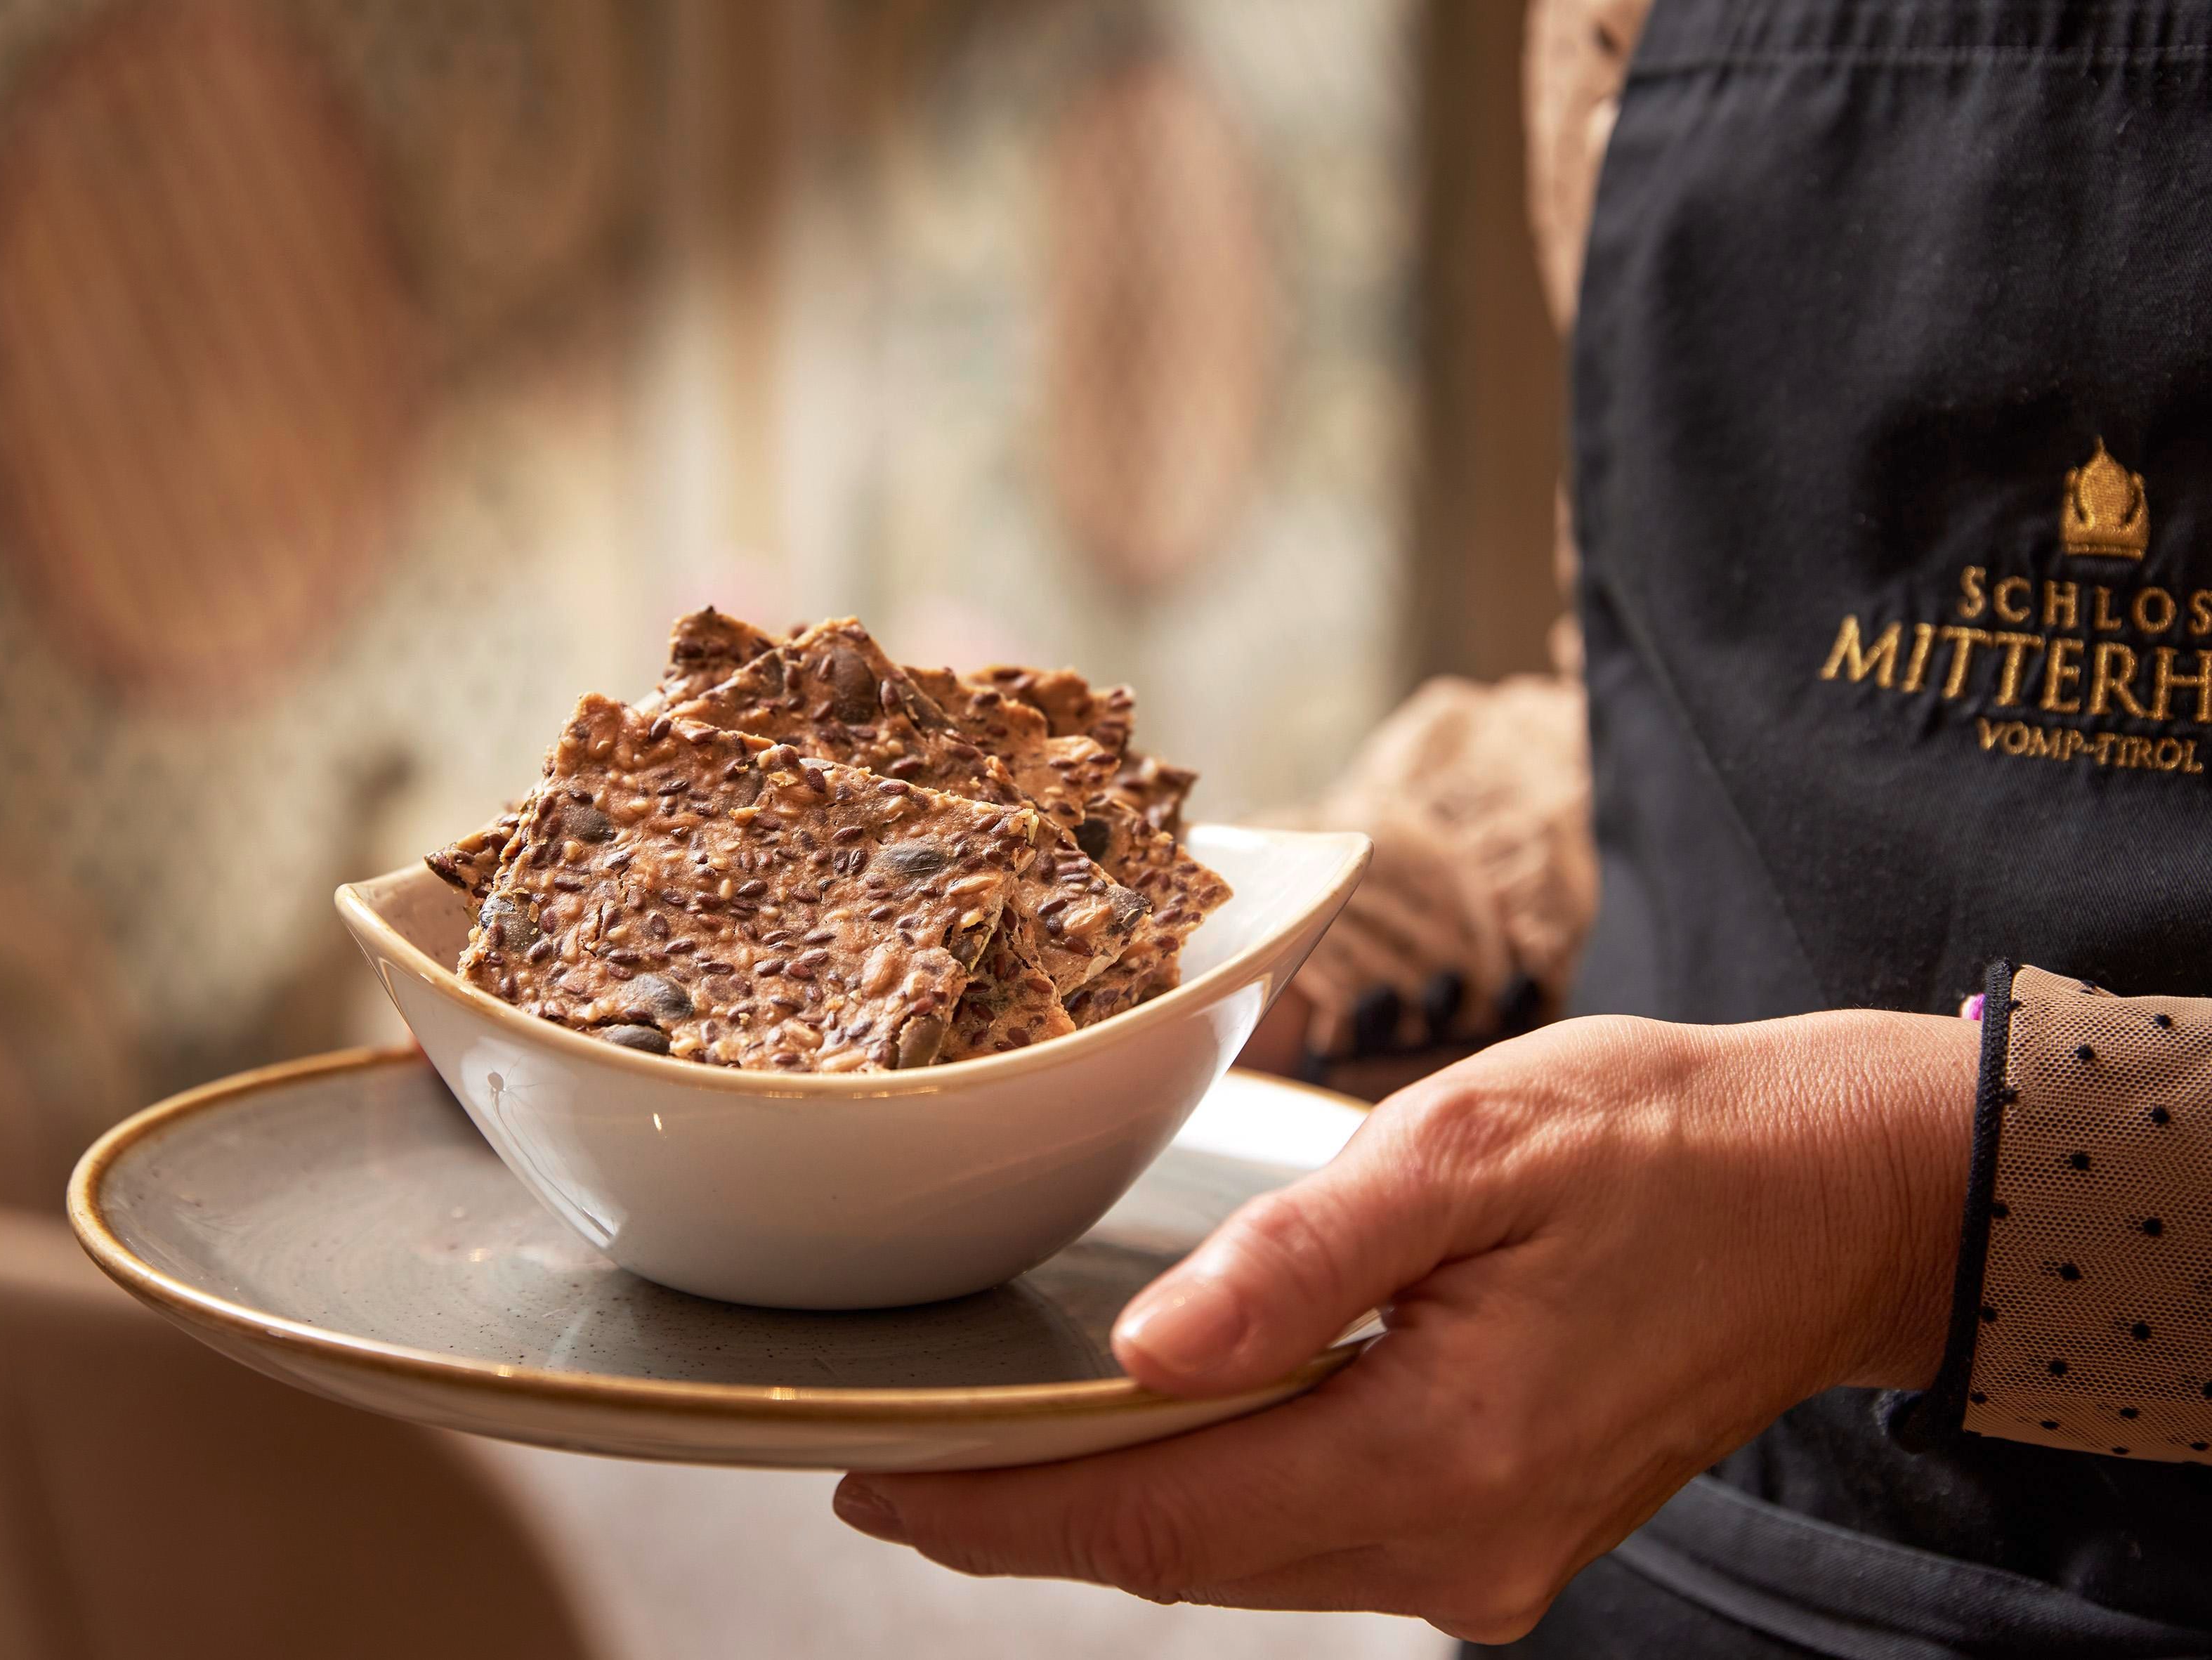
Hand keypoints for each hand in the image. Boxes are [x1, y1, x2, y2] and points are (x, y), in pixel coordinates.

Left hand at [832, 1010, 1979, 1640]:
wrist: (1837, 1198)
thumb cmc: (1666, 1140)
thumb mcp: (1472, 1146)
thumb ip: (1302, 1258)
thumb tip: (1150, 1350)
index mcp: (1444, 1451)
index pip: (1166, 1518)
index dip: (1005, 1509)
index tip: (881, 1487)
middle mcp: (1459, 1546)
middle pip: (1190, 1558)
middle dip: (1032, 1519)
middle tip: (897, 1468)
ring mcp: (1487, 1559)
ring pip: (1246, 1560)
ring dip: (1119, 1515)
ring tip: (992, 1455)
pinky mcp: (1502, 1537)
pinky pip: (1315, 1541)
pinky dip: (1217, 1501)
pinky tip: (1160, 1443)